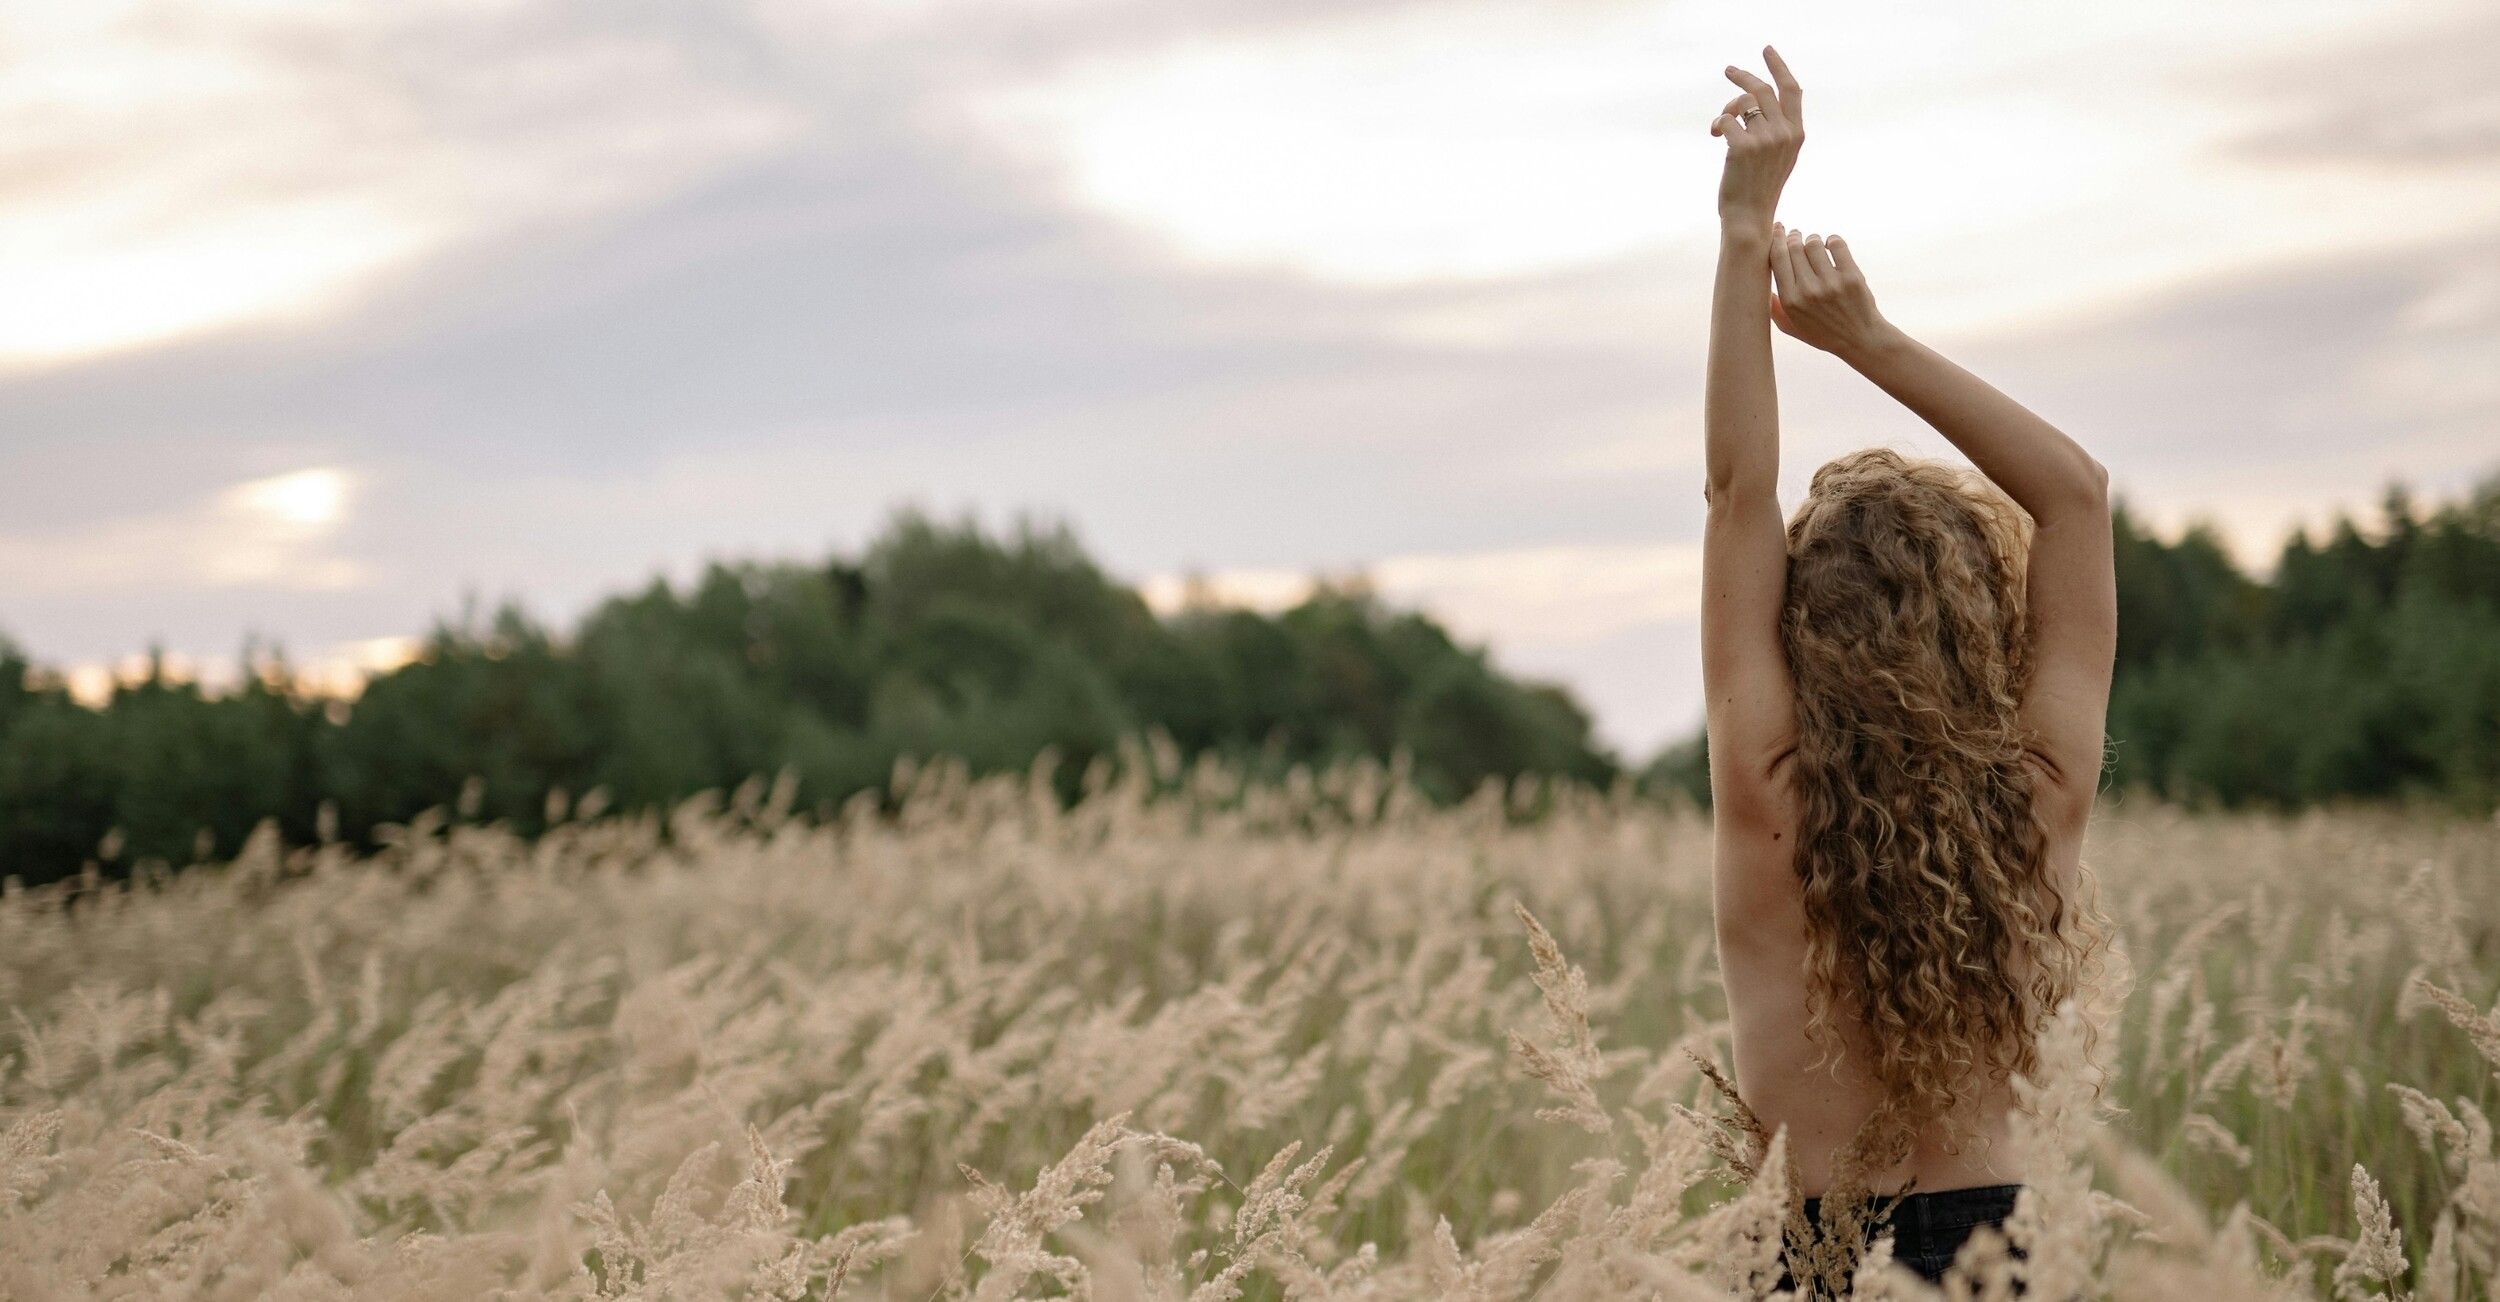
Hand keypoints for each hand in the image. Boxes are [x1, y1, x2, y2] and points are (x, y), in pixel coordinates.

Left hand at [1711, 46, 1802, 227]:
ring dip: (1727, 108)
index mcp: (1797, 133)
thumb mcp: (1780, 155)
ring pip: (1742, 103)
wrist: (1749, 216)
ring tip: (1719, 125)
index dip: (1778, 66)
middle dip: (1743, 76)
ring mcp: (1765, 140)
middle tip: (1729, 70)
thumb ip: (1779, 128)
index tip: (1767, 50)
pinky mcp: (1743, 147)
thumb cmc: (1760, 186)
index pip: (1791, 90)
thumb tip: (1759, 98)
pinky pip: (1725, 119)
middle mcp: (1785, 133)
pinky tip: (1715, 135)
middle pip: (1762, 89)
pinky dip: (1717, 123)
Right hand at [1769, 225, 1896, 357]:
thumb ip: (1773, 308)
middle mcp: (1808, 291)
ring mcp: (1831, 283)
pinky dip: (1832, 240)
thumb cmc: (1823, 333)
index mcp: (1790, 301)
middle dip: (1792, 236)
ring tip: (1813, 243)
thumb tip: (1757, 286)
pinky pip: (1837, 245)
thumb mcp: (1792, 327)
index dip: (1776, 240)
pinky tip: (1830, 245)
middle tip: (1794, 234)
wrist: (1860, 339)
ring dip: (1812, 239)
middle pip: (1794, 248)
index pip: (1777, 259)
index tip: (1777, 231)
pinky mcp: (1851, 276)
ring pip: (1814, 244)